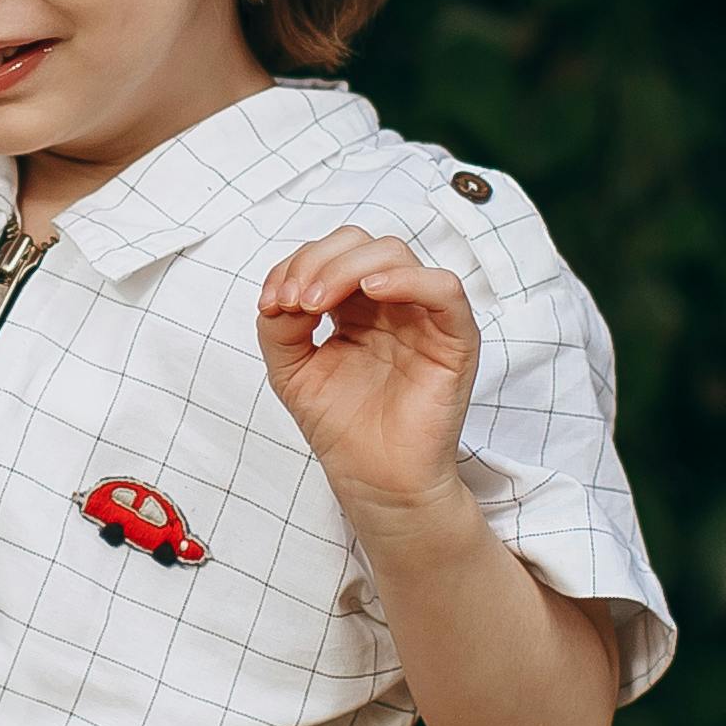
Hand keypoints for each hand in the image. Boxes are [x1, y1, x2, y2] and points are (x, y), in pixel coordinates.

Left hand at [254, 229, 480, 517]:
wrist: (374, 480)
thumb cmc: (342, 427)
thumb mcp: (292, 369)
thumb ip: (279, 326)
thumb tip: (285, 291)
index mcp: (356, 306)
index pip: (331, 255)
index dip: (296, 265)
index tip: (270, 302)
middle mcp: (392, 303)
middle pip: (361, 245)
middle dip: (317, 263)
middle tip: (293, 302)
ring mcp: (424, 317)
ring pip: (396, 255)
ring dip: (346, 269)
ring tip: (315, 303)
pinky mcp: (455, 339)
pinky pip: (444, 290)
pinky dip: (408, 279)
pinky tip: (372, 292)